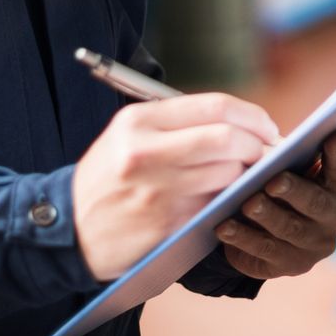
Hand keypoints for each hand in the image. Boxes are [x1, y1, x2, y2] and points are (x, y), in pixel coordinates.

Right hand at [72, 93, 279, 281]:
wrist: (68, 229)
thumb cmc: (108, 178)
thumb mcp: (129, 136)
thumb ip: (179, 124)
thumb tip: (241, 123)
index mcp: (139, 121)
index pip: (215, 106)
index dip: (252, 116)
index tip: (267, 127)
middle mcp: (146, 152)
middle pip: (228, 139)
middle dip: (259, 146)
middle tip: (268, 153)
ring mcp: (157, 190)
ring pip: (228, 174)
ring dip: (248, 176)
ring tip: (249, 177)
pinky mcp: (167, 224)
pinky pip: (216, 205)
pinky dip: (231, 200)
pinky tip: (230, 199)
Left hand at [215, 130, 335, 279]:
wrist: (269, 228)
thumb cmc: (283, 182)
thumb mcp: (288, 167)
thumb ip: (287, 158)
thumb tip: (264, 153)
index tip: (332, 135)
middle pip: (317, 203)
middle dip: (295, 191)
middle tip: (274, 182)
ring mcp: (317, 244)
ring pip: (291, 229)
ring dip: (268, 215)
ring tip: (248, 204)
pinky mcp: (293, 265)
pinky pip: (266, 250)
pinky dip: (243, 237)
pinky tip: (225, 227)